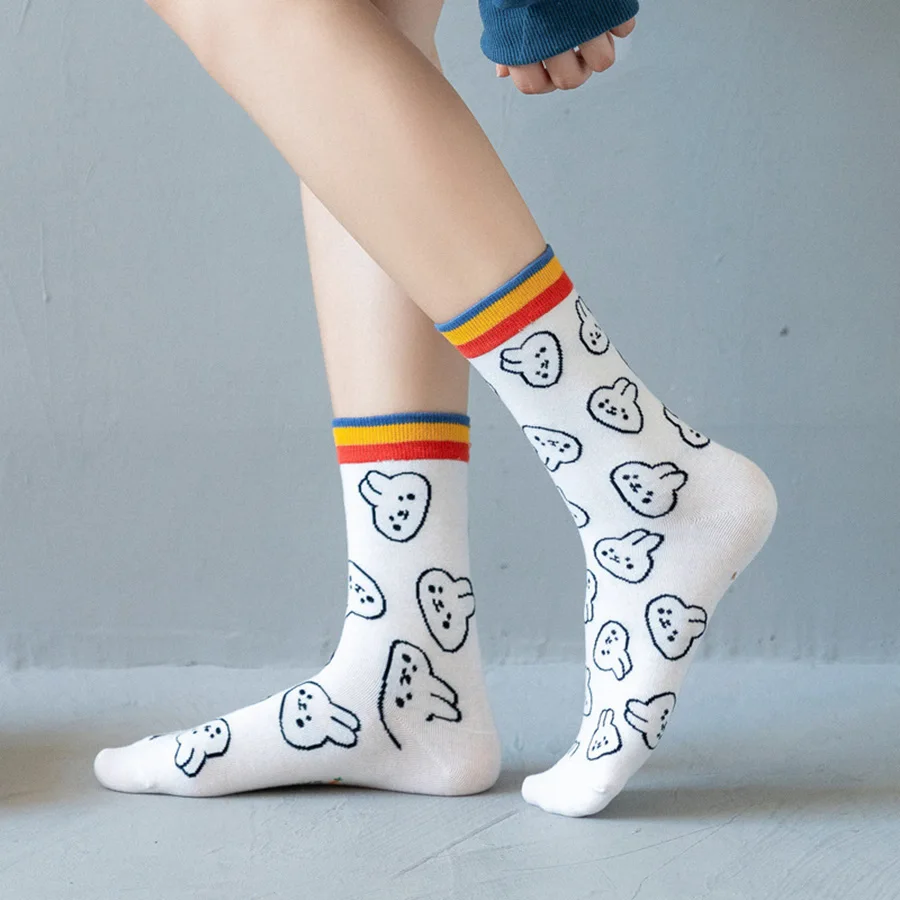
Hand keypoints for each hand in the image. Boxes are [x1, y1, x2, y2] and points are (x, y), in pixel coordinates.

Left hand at [495, 17, 635, 93]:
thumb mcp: (501, 8)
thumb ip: (505, 41)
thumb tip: (504, 73)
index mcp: (522, 44)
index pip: (535, 86)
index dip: (544, 81)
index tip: (549, 69)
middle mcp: (552, 39)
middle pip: (572, 80)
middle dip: (576, 69)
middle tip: (576, 52)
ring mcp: (583, 23)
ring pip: (603, 60)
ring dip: (600, 49)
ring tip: (592, 30)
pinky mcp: (609, 7)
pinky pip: (625, 28)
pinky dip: (618, 20)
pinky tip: (605, 7)